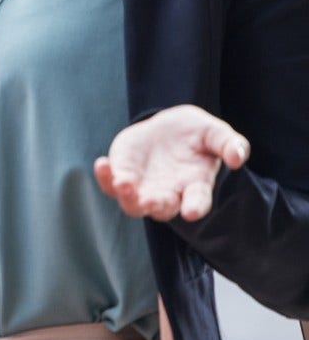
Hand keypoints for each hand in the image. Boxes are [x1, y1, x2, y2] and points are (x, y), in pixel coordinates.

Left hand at [95, 105, 250, 221]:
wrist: (168, 127)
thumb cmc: (197, 134)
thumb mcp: (216, 133)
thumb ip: (229, 144)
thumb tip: (238, 157)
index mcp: (195, 185)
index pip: (197, 202)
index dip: (195, 207)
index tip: (192, 213)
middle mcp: (169, 192)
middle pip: (162, 208)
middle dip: (155, 205)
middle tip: (150, 201)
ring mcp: (144, 186)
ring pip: (133, 204)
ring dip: (127, 197)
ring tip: (122, 183)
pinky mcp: (123, 174)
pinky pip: (111, 183)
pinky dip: (105, 177)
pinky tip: (101, 164)